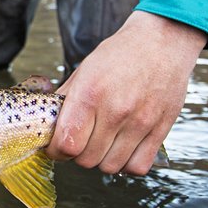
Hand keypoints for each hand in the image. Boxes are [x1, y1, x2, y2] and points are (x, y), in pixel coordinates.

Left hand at [45, 11, 206, 174]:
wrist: (162, 40)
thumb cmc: (119, 55)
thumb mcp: (83, 71)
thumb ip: (63, 100)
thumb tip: (45, 125)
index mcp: (90, 95)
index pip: (66, 145)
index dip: (56, 151)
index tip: (57, 146)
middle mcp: (116, 111)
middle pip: (86, 160)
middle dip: (77, 155)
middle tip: (80, 141)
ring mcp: (141, 122)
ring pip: (110, 167)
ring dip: (101, 159)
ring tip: (102, 143)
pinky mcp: (161, 129)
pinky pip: (138, 167)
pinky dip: (126, 164)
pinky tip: (122, 148)